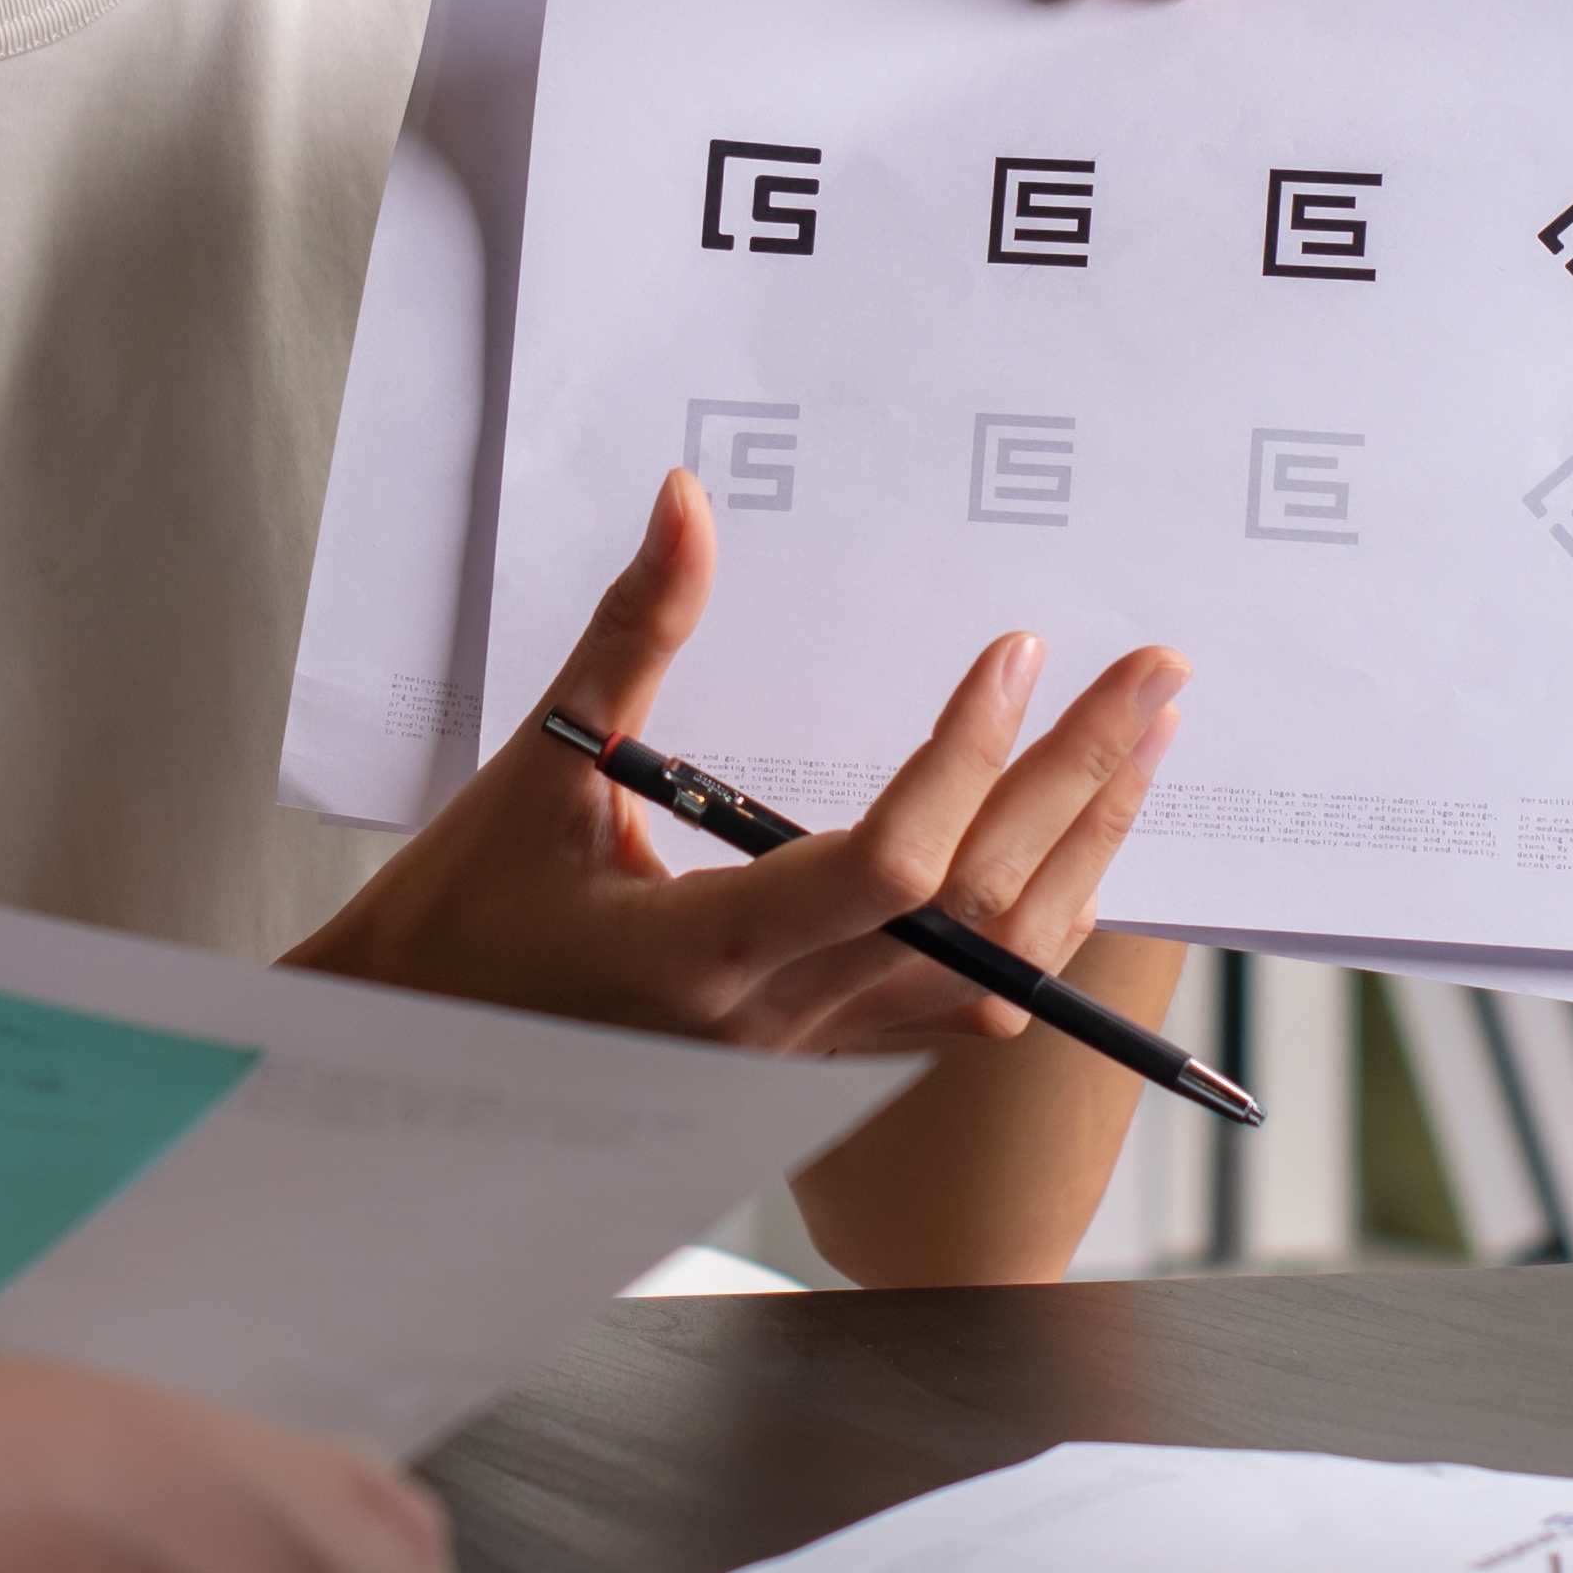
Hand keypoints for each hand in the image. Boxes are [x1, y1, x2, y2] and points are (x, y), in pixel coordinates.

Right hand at [285, 473, 1183, 1055]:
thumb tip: (689, 502)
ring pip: (997, 976)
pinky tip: (1067, 841)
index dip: (963, 761)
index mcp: (703, 954)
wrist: (417, 1070)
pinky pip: (963, 1001)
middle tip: (1156, 679)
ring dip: (1083, 856)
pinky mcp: (819, 1061)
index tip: (1015, 653)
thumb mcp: (539, 768)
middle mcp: (776, 1022)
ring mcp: (809, 1055)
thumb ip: (634, 634)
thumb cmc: (459, 930)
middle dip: (1082, 786)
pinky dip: (1034, 920)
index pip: (885, 869)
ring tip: (1143, 749)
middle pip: (982, 919)